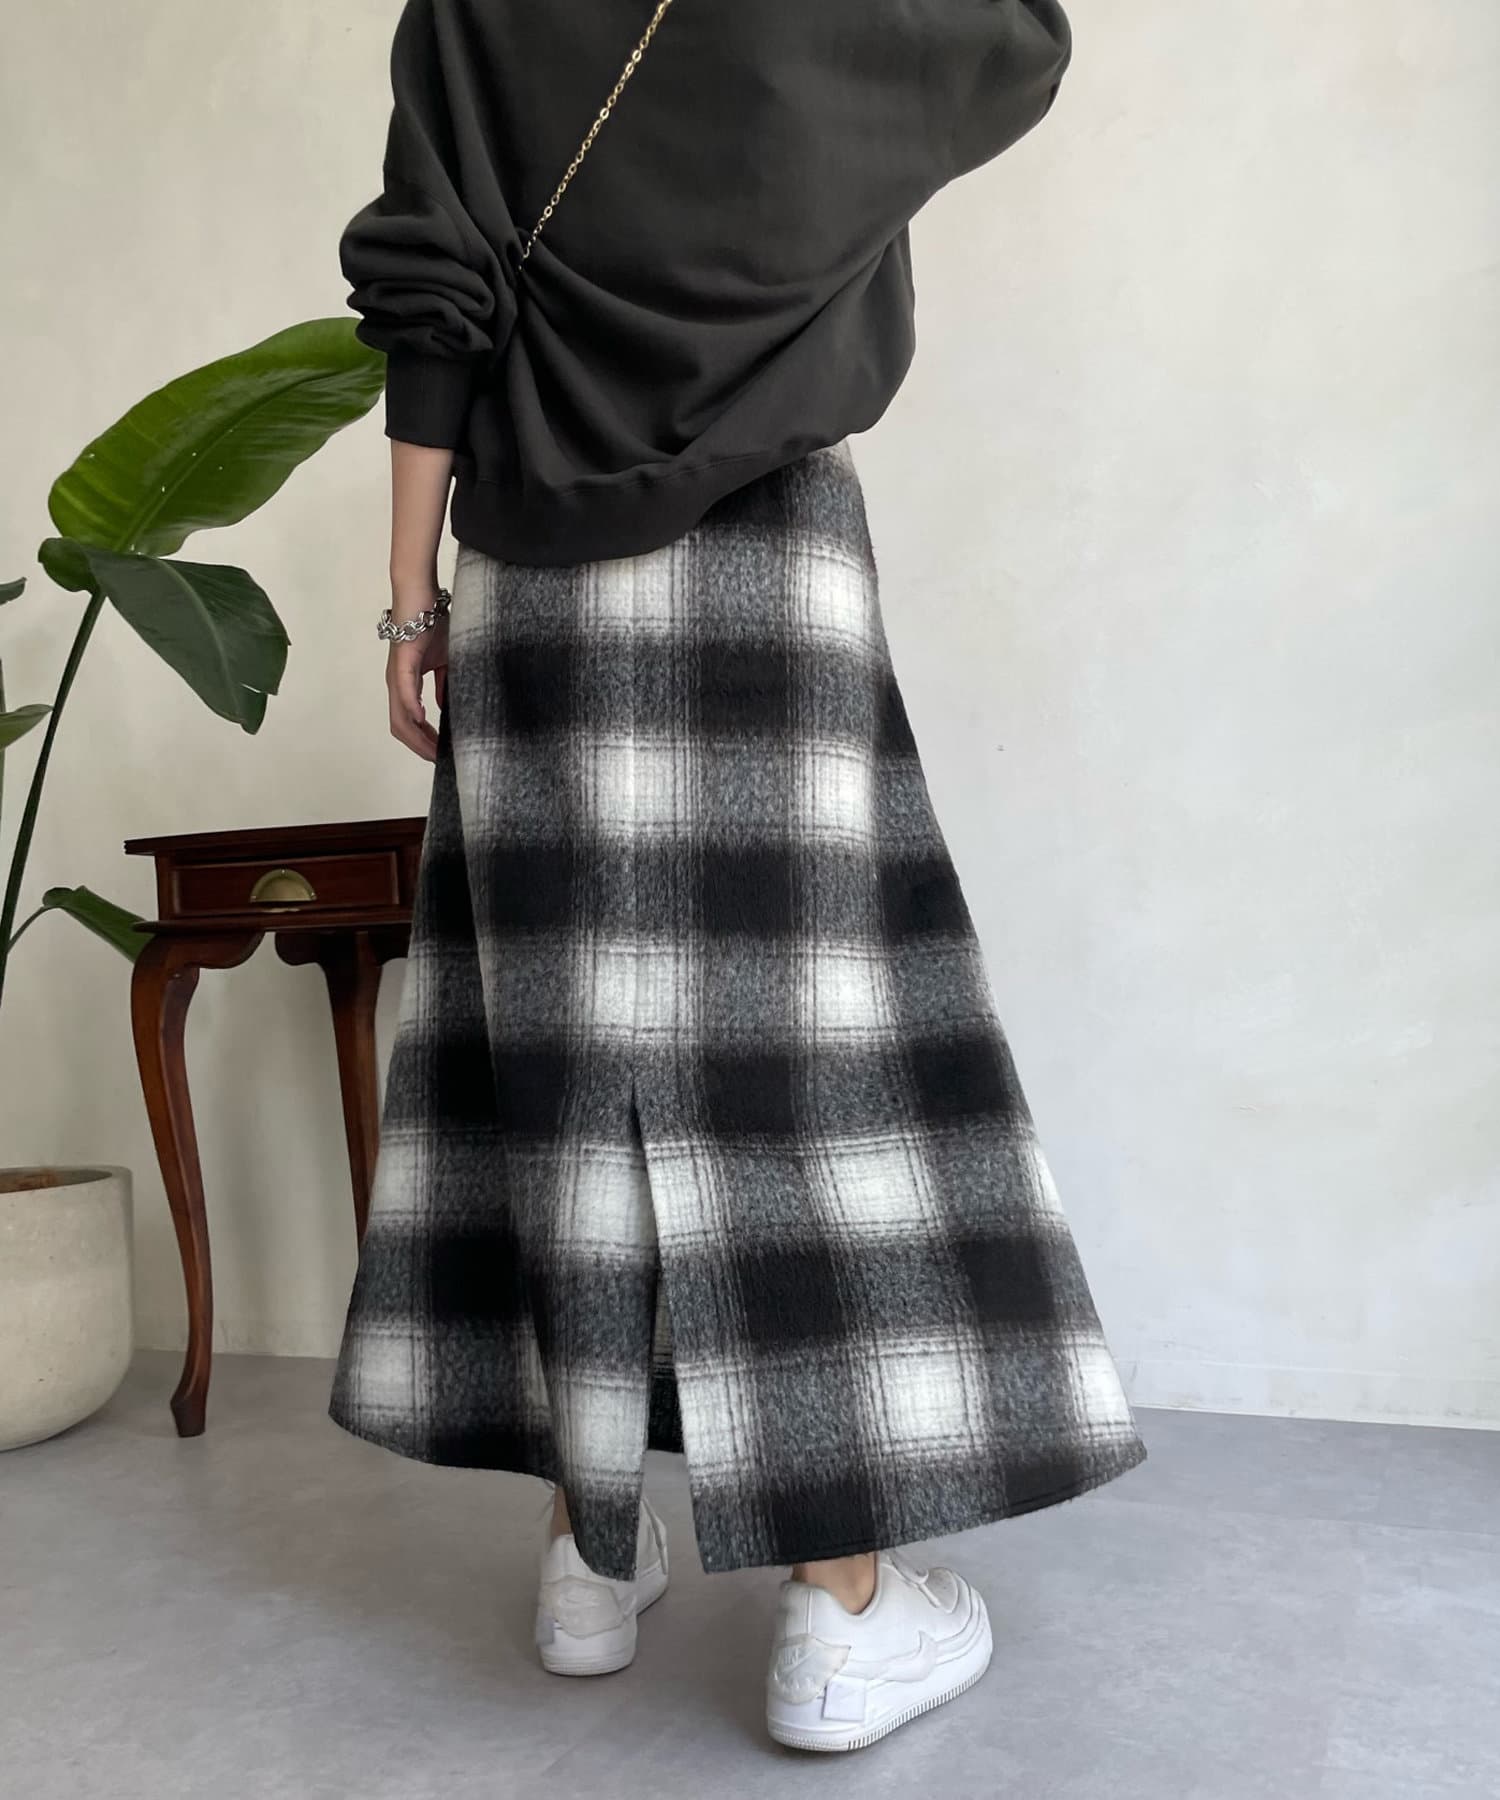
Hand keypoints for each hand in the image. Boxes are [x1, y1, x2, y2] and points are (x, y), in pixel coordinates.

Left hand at [386, 612, 448, 761]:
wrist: (422, 595)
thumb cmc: (432, 623)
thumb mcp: (444, 661)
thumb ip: (443, 685)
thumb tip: (445, 707)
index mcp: (405, 684)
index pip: (409, 722)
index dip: (422, 741)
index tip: (440, 753)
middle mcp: (396, 683)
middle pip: (401, 727)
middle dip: (419, 747)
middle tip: (439, 760)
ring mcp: (397, 674)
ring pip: (400, 716)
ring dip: (416, 737)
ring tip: (433, 751)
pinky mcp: (402, 661)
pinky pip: (405, 691)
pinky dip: (412, 709)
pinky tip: (423, 720)